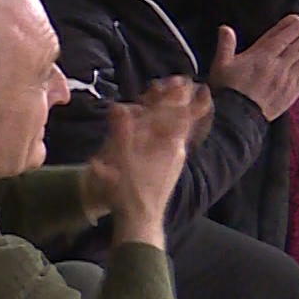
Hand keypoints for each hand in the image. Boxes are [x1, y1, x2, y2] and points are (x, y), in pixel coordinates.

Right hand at [87, 77, 207, 247]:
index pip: (177, 112)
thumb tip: (118, 107)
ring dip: (175, 113)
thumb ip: (121, 132)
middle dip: (177, 100)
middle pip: (180, 118)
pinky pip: (173, 140)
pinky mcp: (169, 167)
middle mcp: (176, 149)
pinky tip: (166, 128)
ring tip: (173, 99)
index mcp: (168, 144)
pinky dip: (171, 128)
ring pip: (178, 129)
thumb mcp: (123, 160)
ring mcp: (174, 159)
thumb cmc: (130, 190)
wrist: (141, 218)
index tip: (180, 80)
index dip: (177, 95)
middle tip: (177, 83)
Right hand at [209, 17, 298, 119]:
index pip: (281, 38)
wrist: (237, 116)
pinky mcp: (292, 93)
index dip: (295, 27)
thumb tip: (225, 28)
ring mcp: (287, 79)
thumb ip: (225, 45)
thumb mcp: (221, 65)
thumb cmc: (227, 89)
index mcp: (260, 56)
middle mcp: (278, 65)